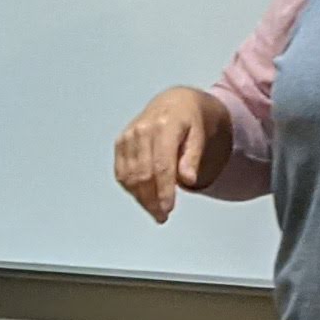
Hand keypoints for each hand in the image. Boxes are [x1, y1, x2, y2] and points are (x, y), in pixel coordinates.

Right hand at [113, 86, 224, 222]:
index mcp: (164, 125)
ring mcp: (128, 136)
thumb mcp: (200, 135)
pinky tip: (144, 197)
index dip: (163, 190)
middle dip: (152, 200)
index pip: (161, 165)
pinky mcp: (120, 143)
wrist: (173, 103)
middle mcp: (142, 130)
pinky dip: (131, 189)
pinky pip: (121, 173)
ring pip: (129, 176)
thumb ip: (193, 157)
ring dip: (141, 198)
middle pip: (143, 174)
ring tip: (155, 210)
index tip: (168, 208)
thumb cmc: (189, 120)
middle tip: (162, 215)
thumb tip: (188, 179)